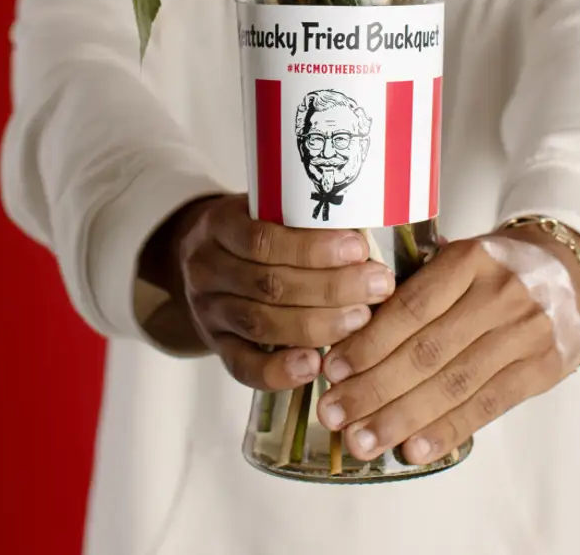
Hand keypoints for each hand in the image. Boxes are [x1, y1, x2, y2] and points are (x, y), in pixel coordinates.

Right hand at [152, 195, 395, 390]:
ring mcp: (209, 311)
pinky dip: (280, 370)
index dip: (312, 249)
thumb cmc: (252, 231)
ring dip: (317, 325)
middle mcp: (206, 269)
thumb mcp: (265, 210)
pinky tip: (315, 365)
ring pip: (261, 323)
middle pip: (268, 284)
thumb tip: (369, 225)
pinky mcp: (217, 347)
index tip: (358, 249)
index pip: (262, 240)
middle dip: (330, 288)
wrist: (203, 260)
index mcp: (218, 226)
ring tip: (361, 320)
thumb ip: (302, 218)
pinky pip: (243, 366)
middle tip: (377, 286)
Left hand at [316, 229, 579, 464]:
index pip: (410, 307)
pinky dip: (447, 430)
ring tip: (361, 441)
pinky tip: (413, 448)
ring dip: (401, 418)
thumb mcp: (457, 259)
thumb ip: (412, 288)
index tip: (332, 370)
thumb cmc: (491, 270)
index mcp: (469, 259)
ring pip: (454, 384)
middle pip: (427, 351)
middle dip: (373, 389)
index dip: (368, 343)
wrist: (571, 272)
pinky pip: (488, 406)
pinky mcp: (545, 369)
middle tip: (333, 414)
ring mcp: (527, 334)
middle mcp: (502, 294)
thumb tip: (346, 338)